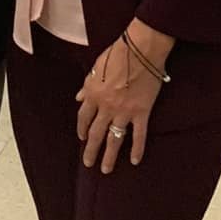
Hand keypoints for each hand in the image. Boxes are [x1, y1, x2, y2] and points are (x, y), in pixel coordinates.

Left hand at [76, 23, 172, 172]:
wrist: (140, 50)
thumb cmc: (118, 53)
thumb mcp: (96, 66)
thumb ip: (87, 84)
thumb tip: (79, 97)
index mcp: (93, 94)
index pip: (83, 117)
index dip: (81, 129)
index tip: (81, 138)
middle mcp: (106, 106)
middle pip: (95, 133)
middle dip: (91, 150)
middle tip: (89, 163)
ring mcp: (123, 111)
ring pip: (114, 139)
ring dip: (109, 156)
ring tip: (106, 169)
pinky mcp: (141, 112)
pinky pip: (139, 135)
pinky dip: (137, 149)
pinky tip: (135, 161)